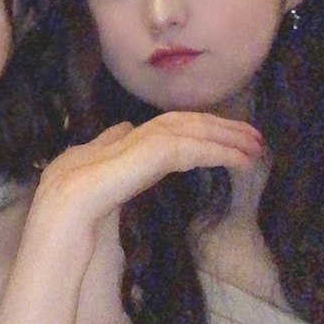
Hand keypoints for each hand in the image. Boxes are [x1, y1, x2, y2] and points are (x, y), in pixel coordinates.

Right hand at [35, 112, 262, 228]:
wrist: (66, 201)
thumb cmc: (71, 191)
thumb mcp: (95, 161)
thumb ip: (111, 144)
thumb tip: (124, 127)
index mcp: (129, 137)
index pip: (173, 125)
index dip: (202, 128)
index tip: (226, 138)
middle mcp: (142, 132)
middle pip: (191, 122)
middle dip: (225, 128)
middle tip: (255, 138)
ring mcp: (150, 139)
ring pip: (199, 130)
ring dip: (231, 138)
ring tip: (256, 147)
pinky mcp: (160, 151)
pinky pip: (200, 148)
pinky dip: (224, 152)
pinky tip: (243, 161)